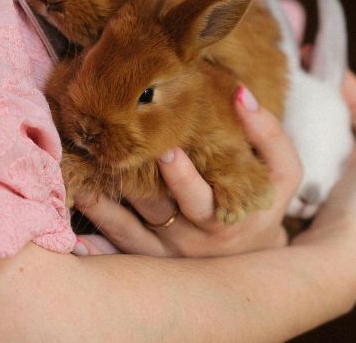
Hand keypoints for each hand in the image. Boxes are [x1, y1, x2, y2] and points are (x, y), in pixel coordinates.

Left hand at [72, 85, 302, 256]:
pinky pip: (115, 245)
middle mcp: (191, 240)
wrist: (256, 261)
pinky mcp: (145, 261)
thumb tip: (241, 93)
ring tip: (78, 168)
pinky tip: (73, 206)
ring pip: (127, 227)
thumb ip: (268, 134)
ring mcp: (165, 254)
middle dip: (130, 180)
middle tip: (106, 151)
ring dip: (102, 198)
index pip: (198, 197)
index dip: (180, 176)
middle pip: (155, 209)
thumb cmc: (264, 204)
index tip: (164, 148)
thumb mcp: (283, 172)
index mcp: (223, 216)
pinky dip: (93, 228)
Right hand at [292, 71, 355, 272]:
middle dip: (316, 95)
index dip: (343, 80)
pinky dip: (284, 139)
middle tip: (289, 71)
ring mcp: (333, 179)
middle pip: (337, 119)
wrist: (337, 254)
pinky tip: (267, 126)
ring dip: (297, 117)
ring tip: (274, 93)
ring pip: (315, 136)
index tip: (313, 56)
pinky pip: (297, 155)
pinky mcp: (308, 191)